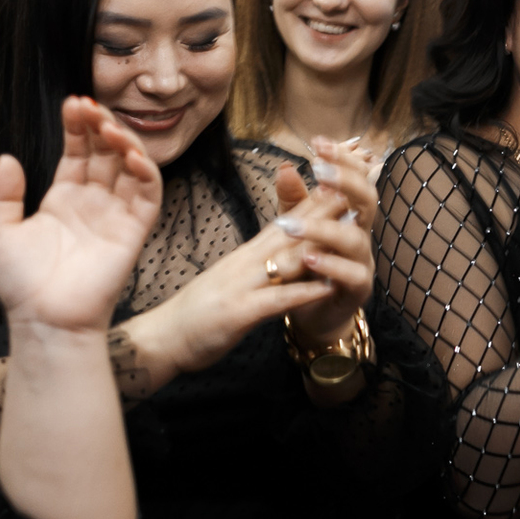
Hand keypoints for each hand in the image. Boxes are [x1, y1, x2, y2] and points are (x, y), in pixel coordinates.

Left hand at [0, 97, 162, 334]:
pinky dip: (146, 171)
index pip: (78, 151)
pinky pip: (148, 195)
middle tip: (90, 106)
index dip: (77, 126)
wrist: (44, 321)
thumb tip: (7, 158)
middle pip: (105, 152)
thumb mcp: (2, 231)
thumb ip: (4, 194)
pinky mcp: (133, 231)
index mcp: (63, 199)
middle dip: (101, 125)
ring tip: (108, 126)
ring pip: (131, 167)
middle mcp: (92, 202)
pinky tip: (130, 154)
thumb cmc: (23, 285)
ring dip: (124, 142)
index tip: (72, 104)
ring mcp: (115, 215)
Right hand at [126, 179, 365, 374]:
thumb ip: (259, 261)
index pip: (287, 220)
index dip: (315, 200)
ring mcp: (242, 285)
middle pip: (292, 231)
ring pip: (287, 259)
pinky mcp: (239, 313)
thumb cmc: (200, 309)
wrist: (163, 337)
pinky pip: (275, 300)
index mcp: (247, 254)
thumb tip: (284, 248)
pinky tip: (326, 287)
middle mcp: (246, 262)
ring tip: (352, 230)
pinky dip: (302, 293)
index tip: (341, 181)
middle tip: (356, 189)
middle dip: (325, 210)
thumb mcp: (234, 277)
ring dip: (321, 244)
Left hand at [272, 144, 375, 343]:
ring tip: (291, 225)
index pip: (356, 177)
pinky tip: (309, 257)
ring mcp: (362, 261)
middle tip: (319, 170)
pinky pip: (352, 274)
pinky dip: (331, 265)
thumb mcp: (297, 228)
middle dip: (346, 180)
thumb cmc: (307, 265)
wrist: (313, 311)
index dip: (342, 159)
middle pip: (367, 199)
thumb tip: (284, 167)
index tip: (318, 143)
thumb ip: (294, 201)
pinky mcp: (358, 289)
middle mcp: (361, 233)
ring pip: (354, 238)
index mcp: (349, 214)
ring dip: (324, 228)